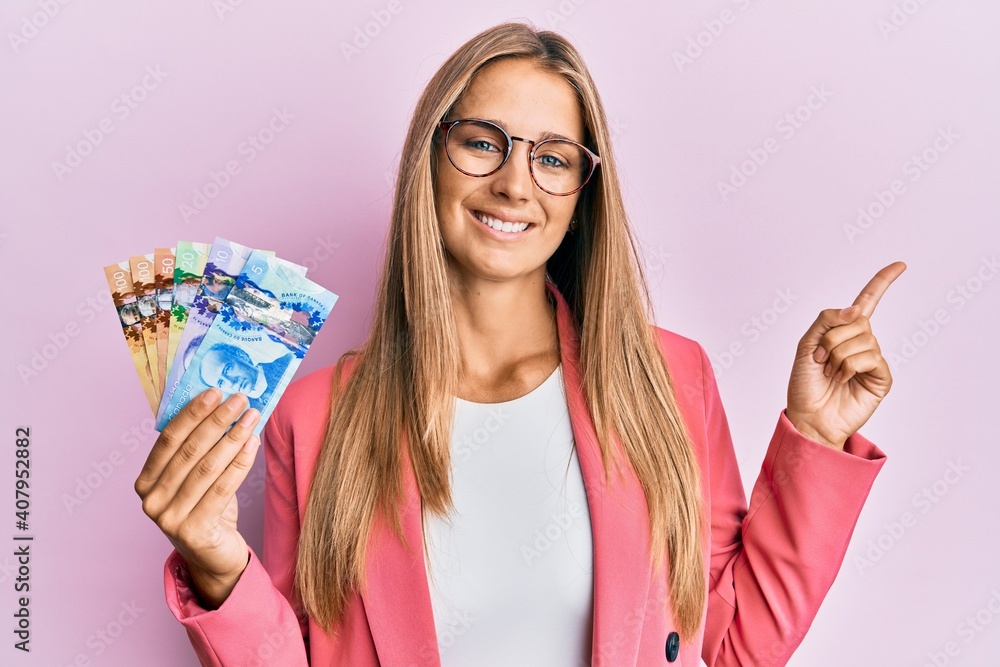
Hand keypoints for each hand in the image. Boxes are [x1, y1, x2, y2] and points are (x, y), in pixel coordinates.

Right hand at [134, 389, 260, 607]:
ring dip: (233, 438)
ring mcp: (169, 518)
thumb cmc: (206, 508)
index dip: (192, 414)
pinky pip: (222, 488)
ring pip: (208, 468)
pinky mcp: (193, 531)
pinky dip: (240, 463)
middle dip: (217, 421)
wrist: (214, 556)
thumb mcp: (195, 477)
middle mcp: (151, 500)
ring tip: (253, 417)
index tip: (214, 392)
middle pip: (189, 450)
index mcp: (145, 482)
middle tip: (239, 399)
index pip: (169, 439)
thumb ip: (197, 448)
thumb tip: (221, 405)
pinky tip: (252, 444)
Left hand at [785, 261, 905, 449]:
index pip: (867, 302)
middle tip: (819, 359)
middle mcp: (862, 342)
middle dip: (831, 338)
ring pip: (862, 338)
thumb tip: (856, 309)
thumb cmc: (805, 384)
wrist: (808, 416)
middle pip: (857, 319)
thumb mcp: (806, 344)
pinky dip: (849, 367)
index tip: (900, 265)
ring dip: (837, 355)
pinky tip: (843, 380)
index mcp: (844, 331)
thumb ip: (827, 320)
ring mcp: (873, 359)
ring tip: (830, 373)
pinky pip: (869, 357)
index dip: (882, 282)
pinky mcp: (881, 377)